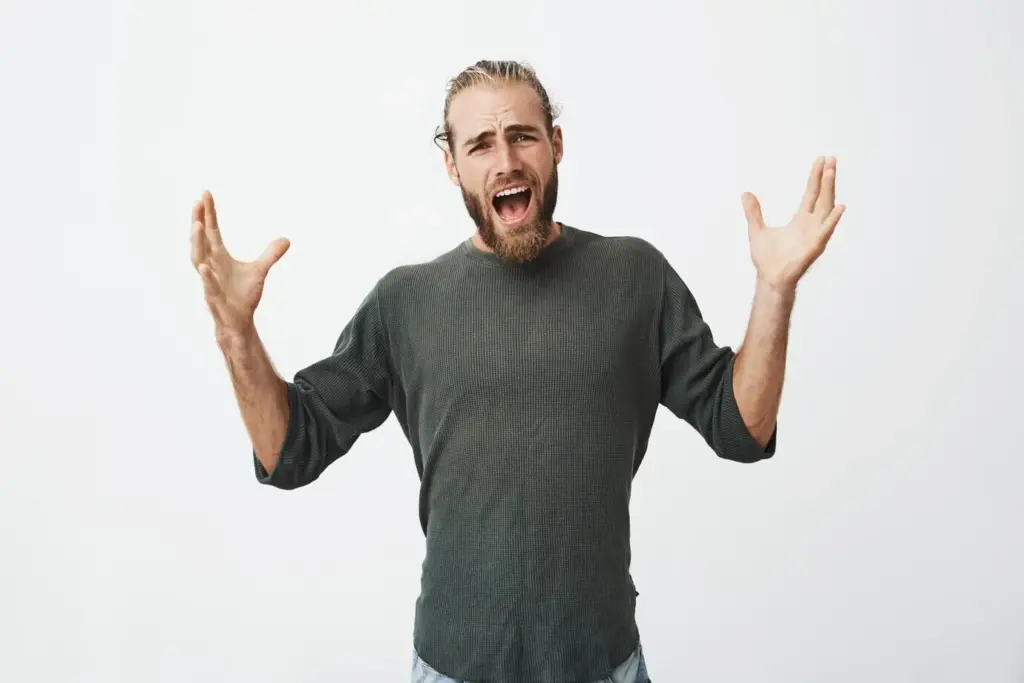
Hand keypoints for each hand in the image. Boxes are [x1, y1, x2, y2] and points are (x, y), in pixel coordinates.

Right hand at [190, 190, 289, 340]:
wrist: (239, 322)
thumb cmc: (243, 296)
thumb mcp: (259, 271)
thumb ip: (270, 255)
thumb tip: (286, 239)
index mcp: (218, 257)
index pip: (212, 231)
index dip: (208, 213)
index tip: (205, 193)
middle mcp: (210, 266)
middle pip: (201, 240)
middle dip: (198, 221)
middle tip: (198, 202)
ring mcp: (210, 281)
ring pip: (198, 259)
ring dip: (196, 243)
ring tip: (197, 225)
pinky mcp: (214, 298)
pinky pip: (208, 286)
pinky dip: (206, 276)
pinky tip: (203, 266)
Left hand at [742, 156, 845, 291]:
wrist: (769, 280)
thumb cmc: (767, 259)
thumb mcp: (757, 230)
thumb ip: (753, 212)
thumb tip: (745, 194)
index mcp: (800, 220)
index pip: (811, 194)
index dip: (815, 177)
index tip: (821, 160)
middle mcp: (811, 225)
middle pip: (821, 196)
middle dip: (826, 178)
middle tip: (831, 159)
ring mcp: (814, 235)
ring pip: (825, 209)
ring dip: (829, 191)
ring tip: (831, 173)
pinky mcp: (813, 248)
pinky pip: (825, 232)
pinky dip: (832, 220)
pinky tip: (839, 207)